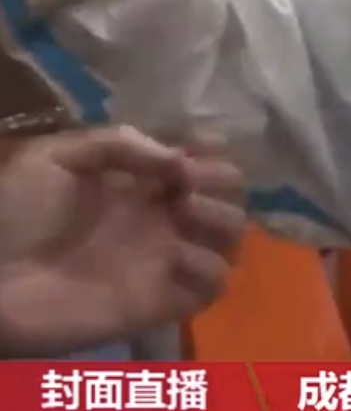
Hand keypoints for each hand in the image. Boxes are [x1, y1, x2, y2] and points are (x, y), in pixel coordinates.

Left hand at [0, 126, 246, 355]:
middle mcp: (162, 218)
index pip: (206, 159)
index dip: (209, 151)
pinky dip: (210, 270)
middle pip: (232, 194)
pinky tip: (177, 258)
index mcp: (141, 182)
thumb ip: (118, 144)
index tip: (185, 155)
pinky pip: (215, 287)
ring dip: (223, 221)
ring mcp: (165, 260)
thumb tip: (178, 160)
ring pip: (233, 239)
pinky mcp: (161, 301)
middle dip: (221, 182)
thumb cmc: (13, 216)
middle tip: (185, 186)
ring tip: (182, 216)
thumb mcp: (53, 156)